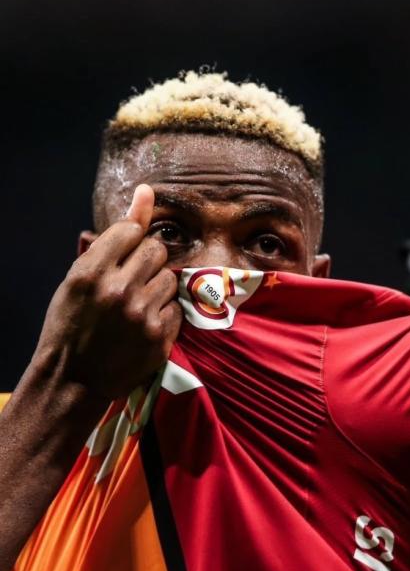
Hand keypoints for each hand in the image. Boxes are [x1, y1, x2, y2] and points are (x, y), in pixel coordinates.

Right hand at [31, 185, 181, 400]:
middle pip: (157, 250)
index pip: (132, 230)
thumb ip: (114, 236)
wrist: (73, 379)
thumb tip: (146, 191)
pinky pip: (177, 307)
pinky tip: (144, 325)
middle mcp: (118, 291)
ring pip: (170, 278)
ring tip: (135, 306)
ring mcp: (142, 315)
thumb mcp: (79, 276)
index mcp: (90, 272)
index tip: (124, 254)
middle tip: (130, 281)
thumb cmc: (72, 322)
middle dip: (147, 261)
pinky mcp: (160, 337)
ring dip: (157, 287)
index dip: (130, 240)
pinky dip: (164, 313)